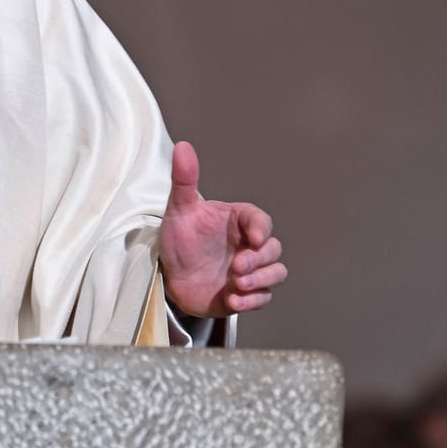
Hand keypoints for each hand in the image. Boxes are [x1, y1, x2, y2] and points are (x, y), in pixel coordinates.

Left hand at [158, 141, 285, 317]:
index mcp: (238, 221)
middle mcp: (248, 245)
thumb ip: (184, 180)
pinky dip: (253, 300)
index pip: (261, 220)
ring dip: (262, 281)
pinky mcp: (247, 293)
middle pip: (273, 249)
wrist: (170, 276)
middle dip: (259, 260)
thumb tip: (182, 147)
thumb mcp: (179, 209)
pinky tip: (234, 300)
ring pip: (276, 273)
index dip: (262, 228)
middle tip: (236, 267)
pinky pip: (263, 297)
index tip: (254, 238)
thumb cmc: (179, 239)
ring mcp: (250, 270)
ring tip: (237, 285)